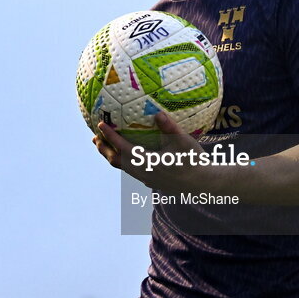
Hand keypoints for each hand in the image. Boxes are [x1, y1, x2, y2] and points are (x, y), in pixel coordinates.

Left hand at [95, 113, 214, 193]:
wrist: (203, 184)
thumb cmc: (194, 161)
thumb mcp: (183, 141)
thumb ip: (169, 127)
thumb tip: (157, 112)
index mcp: (146, 162)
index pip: (122, 148)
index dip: (110, 136)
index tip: (100, 125)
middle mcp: (142, 173)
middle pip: (116, 161)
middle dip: (104, 149)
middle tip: (95, 137)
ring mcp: (147, 179)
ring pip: (123, 168)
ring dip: (112, 155)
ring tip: (106, 146)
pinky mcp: (152, 181)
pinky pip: (132, 170)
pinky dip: (124, 161)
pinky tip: (130, 155)